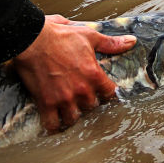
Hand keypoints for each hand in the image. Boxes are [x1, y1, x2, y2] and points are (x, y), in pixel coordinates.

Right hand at [13, 15, 135, 132]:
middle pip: (92, 107)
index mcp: (93, 74)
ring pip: (75, 118)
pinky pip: (53, 124)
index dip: (106, 93)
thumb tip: (131, 42)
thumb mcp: (89, 36)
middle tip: (81, 97)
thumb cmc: (59, 36)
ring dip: (73, 114)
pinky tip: (55, 123)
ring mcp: (64, 98)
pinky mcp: (47, 103)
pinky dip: (54, 126)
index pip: (110, 94)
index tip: (101, 92)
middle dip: (88, 102)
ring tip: (69, 109)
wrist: (32, 39)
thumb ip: (111, 43)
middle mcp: (81, 89)